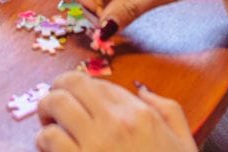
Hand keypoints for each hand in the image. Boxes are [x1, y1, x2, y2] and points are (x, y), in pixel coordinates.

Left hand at [35, 73, 194, 151]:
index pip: (98, 82)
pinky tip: (50, 150)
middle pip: (71, 83)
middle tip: (56, 106)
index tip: (80, 102)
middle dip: (58, 89)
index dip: (84, 90)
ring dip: (47, 113)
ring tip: (50, 126)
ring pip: (55, 105)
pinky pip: (48, 140)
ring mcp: (93, 146)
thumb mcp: (184, 145)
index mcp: (141, 116)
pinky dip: (44, 141)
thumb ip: (168, 111)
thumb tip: (142, 90)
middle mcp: (115, 124)